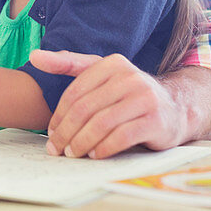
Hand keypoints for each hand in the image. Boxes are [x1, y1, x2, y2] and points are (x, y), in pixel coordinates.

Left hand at [29, 50, 186, 158]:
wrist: (175, 108)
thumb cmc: (128, 94)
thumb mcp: (101, 73)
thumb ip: (68, 63)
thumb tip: (34, 56)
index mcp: (112, 63)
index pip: (76, 91)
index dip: (59, 115)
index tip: (51, 133)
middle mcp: (130, 77)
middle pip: (86, 109)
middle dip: (66, 132)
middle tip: (56, 149)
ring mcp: (144, 98)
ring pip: (101, 124)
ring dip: (82, 143)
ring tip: (72, 154)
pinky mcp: (155, 121)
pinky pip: (122, 137)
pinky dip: (104, 148)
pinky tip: (95, 155)